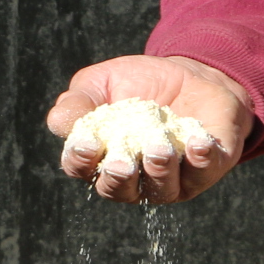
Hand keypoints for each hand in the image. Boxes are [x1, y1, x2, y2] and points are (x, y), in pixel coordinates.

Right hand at [46, 54, 251, 203]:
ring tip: (159, 147)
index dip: (80, 160)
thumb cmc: (139, 83)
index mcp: (101, 158)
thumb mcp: (101, 82)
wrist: (191, 73)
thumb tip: (58, 122)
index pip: (82, 169)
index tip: (85, 144)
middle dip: (119, 177)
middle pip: (119, 189)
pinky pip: (202, 174)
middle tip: (121, 162)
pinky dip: (200, 160)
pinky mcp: (205, 171)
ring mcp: (171, 179)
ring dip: (159, 170)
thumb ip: (79, 102)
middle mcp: (134, 177)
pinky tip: (197, 142)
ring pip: (161, 189)